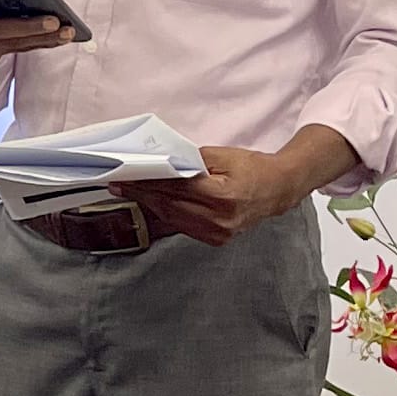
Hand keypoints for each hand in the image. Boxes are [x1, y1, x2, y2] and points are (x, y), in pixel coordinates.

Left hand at [142, 145, 307, 245]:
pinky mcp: (216, 239)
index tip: (127, 175)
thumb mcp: (223, 155)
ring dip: (149, 205)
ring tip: (129, 192)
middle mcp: (220, 219)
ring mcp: (218, 233)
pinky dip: (165, 213)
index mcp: (223, 196)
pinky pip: (182, 226)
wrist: (277, 189)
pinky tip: (152, 203)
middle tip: (119, 184)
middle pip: (170, 206)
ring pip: (173, 218)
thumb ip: (191, 161)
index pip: (176, 188)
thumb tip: (160, 164)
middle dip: (142, 194)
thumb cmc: (252, 168)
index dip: (149, 182)